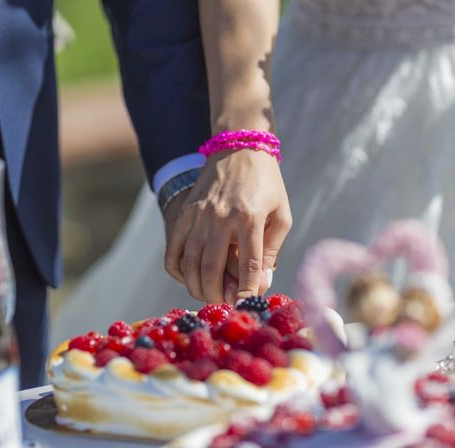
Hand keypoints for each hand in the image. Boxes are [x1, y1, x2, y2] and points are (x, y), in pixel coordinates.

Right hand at [163, 149, 290, 303]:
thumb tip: (260, 285)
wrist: (239, 148)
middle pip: (212, 270)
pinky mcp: (185, 214)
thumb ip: (271, 251)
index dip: (247, 293)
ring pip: (190, 264)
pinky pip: (173, 251)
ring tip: (209, 295)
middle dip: (218, 296)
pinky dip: (179, 271)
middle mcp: (220, 218)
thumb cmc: (267, 184)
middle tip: (225, 304)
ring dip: (198, 287)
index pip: (248, 266)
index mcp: (249, 218)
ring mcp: (198, 216)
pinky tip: (190, 278)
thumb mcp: (281, 215)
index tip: (247, 306)